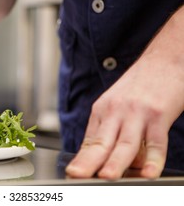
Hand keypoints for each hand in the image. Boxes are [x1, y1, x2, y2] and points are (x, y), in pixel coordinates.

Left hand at [65, 47, 183, 178]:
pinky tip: (148, 171)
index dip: (82, 159)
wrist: (164, 59)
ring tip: (106, 177)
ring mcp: (137, 113)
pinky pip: (156, 140)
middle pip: (101, 142)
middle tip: (77, 176)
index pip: (90, 140)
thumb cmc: (140, 84)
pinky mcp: (159, 113)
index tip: (72, 173)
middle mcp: (116, 111)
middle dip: (89, 161)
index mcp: (102, 110)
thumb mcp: (116, 103)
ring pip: (125, 143)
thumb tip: (107, 159)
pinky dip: (153, 158)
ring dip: (116, 162)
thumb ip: (111, 130)